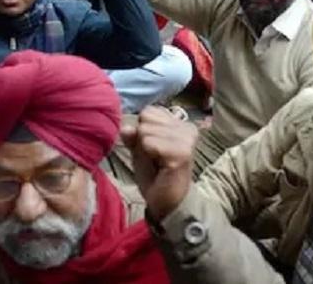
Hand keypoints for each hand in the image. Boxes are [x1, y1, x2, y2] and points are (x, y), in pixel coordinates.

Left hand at [120, 106, 196, 221]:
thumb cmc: (154, 173)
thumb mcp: (139, 148)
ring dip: (145, 149)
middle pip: (145, 119)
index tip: (152, 149)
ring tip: (158, 162)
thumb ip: (132, 134)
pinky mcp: (182, 153)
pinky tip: (161, 166)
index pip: (148, 111)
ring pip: (145, 130)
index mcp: (180, 122)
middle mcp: (187, 127)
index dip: (143, 131)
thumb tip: (126, 128)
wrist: (166, 201)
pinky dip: (148, 156)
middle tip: (155, 158)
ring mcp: (186, 139)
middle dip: (143, 140)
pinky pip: (149, 143)